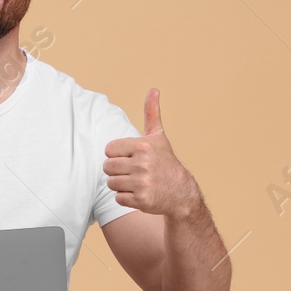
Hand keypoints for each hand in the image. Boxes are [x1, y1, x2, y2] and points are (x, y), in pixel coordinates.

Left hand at [103, 88, 200, 217]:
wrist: (182, 193)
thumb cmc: (165, 162)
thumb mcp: (158, 137)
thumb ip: (151, 113)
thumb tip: (154, 89)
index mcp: (143, 146)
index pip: (108, 150)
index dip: (117, 154)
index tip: (131, 157)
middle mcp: (143, 164)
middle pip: (107, 167)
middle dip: (117, 170)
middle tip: (133, 172)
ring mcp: (142, 183)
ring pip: (111, 183)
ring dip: (121, 184)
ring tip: (136, 182)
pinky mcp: (141, 200)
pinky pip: (118, 198)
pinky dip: (126, 198)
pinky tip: (139, 193)